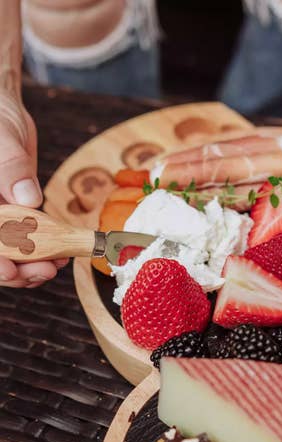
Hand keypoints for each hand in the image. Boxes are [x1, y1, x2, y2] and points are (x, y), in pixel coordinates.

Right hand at [0, 89, 66, 286]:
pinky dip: (38, 253)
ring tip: (56, 266)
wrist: (3, 112)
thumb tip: (26, 198)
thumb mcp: (1, 136)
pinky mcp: (8, 218)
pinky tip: (58, 255)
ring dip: (28, 266)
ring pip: (4, 254)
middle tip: (45, 270)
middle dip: (15, 269)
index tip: (11, 270)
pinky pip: (19, 243)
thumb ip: (10, 166)